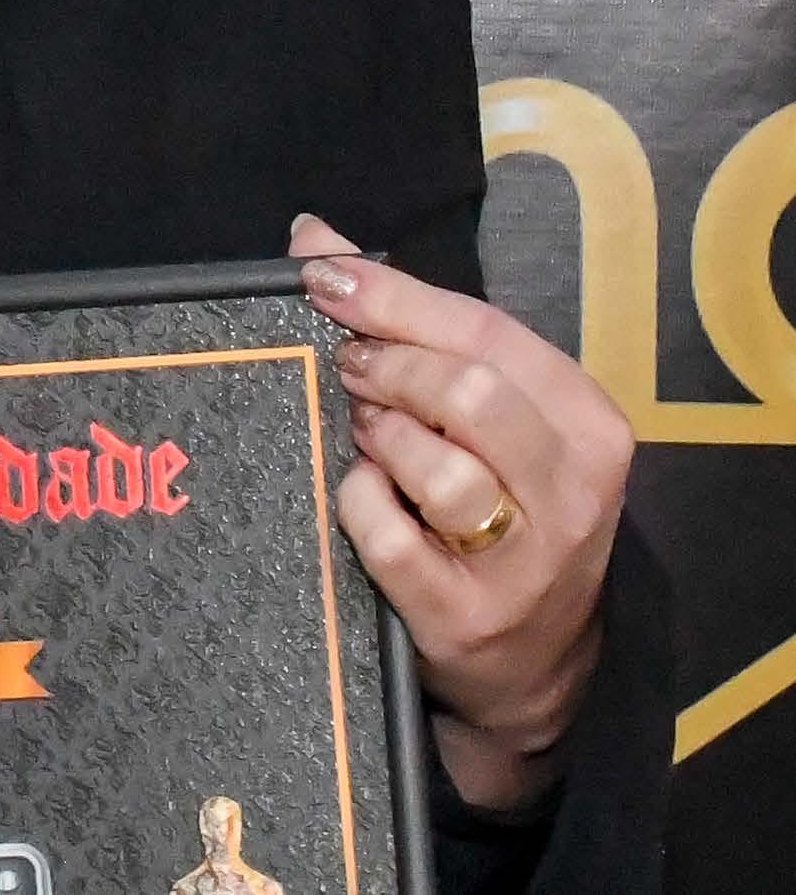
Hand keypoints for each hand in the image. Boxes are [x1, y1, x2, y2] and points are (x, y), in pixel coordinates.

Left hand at [289, 213, 632, 813]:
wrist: (529, 664)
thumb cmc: (499, 506)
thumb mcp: (481, 409)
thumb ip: (408, 318)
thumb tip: (312, 234)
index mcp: (585, 422)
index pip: (486, 332)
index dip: (394, 297)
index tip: (323, 277)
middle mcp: (574, 492)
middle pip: (466, 392)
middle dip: (389, 368)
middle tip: (352, 372)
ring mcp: (526, 563)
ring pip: (438, 469)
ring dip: (381, 439)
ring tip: (369, 438)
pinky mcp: (467, 617)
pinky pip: (387, 536)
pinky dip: (357, 503)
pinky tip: (362, 497)